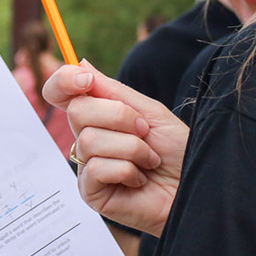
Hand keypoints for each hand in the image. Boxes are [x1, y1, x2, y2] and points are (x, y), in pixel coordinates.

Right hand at [44, 62, 189, 235]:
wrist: (194, 185)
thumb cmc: (176, 151)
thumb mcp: (149, 112)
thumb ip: (113, 91)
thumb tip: (80, 63)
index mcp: (97, 116)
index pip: (60, 93)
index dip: (64, 81)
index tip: (86, 81)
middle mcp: (87, 139)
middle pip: (77, 111)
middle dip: (120, 117)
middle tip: (145, 132)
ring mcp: (86, 166)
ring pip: (89, 140)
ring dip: (131, 148)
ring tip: (148, 160)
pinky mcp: (90, 192)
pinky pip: (96, 168)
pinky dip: (127, 170)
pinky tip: (139, 179)